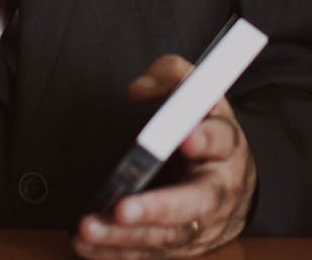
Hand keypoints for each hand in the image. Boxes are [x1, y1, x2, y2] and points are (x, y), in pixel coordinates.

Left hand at [73, 54, 256, 258]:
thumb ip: (170, 77)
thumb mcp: (197, 91)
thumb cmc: (206, 127)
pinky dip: (116, 252)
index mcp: (226, 145)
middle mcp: (219, 189)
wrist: (234, 178)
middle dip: (157, 208)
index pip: (221, 139)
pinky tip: (86, 244)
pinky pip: (149, 253)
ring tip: (89, 227)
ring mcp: (203, 224)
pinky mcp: (182, 244)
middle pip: (194, 204)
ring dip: (125, 236)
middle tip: (123, 207)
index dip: (206, 139)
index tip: (186, 136)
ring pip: (168, 236)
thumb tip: (138, 90)